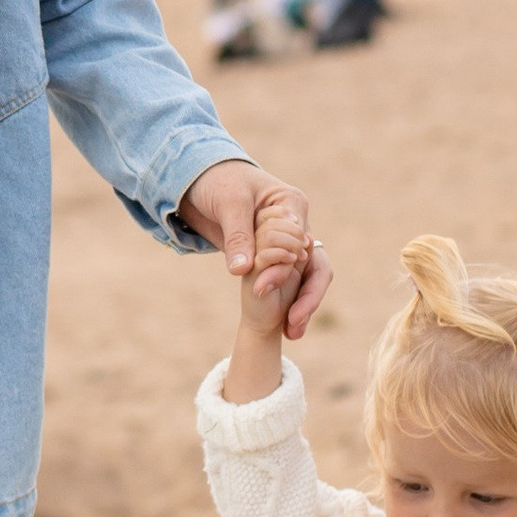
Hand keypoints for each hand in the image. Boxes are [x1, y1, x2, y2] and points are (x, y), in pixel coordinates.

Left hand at [179, 160, 332, 338]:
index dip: (285, 268)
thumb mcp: (228, 205)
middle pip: (315, 265)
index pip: (300, 241)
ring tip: (292, 333)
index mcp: (292, 204)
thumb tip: (242, 270)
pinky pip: (291, 285)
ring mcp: (289, 245)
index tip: (262, 289)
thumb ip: (238, 235)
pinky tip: (287, 329)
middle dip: (306, 297)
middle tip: (292, 324)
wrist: (201, 184)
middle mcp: (296, 226)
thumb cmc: (219, 183)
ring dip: (304, 306)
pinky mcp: (275, 259)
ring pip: (309, 279)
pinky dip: (291, 306)